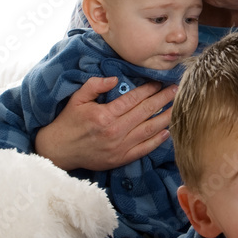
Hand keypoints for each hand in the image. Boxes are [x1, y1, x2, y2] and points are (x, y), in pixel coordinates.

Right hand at [34, 76, 177, 170]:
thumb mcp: (77, 99)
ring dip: (166, 118)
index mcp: (105, 115)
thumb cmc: (68, 122)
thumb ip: (95, 85)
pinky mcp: (121, 159)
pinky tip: (167, 131)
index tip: (159, 82)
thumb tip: (115, 78)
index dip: (149, 89)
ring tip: (178, 107)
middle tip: (176, 90)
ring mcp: (120, 147)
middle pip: (146, 112)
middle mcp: (115, 131)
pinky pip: (144, 149)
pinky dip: (157, 141)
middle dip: (163, 99)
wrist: (59, 151)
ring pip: (149, 130)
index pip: (133, 99)